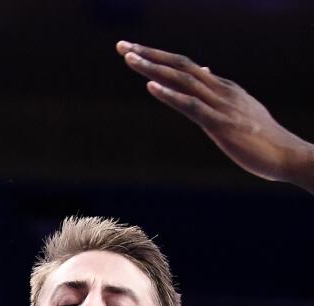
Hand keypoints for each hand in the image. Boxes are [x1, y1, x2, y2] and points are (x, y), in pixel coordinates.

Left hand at [116, 41, 313, 189]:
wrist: (288, 155)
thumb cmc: (261, 137)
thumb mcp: (238, 108)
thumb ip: (218, 92)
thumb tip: (207, 72)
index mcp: (222, 88)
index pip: (185, 66)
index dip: (158, 57)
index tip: (132, 50)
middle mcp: (220, 90)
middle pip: (180, 66)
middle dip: (149, 54)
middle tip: (121, 45)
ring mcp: (221, 106)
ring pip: (182, 80)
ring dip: (153, 68)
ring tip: (129, 58)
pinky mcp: (221, 124)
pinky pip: (191, 106)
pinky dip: (170, 95)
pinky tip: (150, 87)